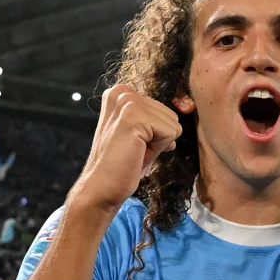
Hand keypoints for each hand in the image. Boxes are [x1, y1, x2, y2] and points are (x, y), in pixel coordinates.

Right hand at [67, 85, 181, 211]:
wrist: (101, 187)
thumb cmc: (120, 165)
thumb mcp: (140, 135)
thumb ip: (155, 123)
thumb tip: (178, 121)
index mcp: (121, 93)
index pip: (164, 111)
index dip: (154, 134)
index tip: (133, 144)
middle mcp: (122, 92)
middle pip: (171, 115)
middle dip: (158, 139)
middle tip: (133, 150)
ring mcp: (127, 102)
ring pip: (173, 124)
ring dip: (157, 145)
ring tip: (134, 152)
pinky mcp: (134, 116)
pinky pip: (170, 133)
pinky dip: (157, 150)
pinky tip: (136, 154)